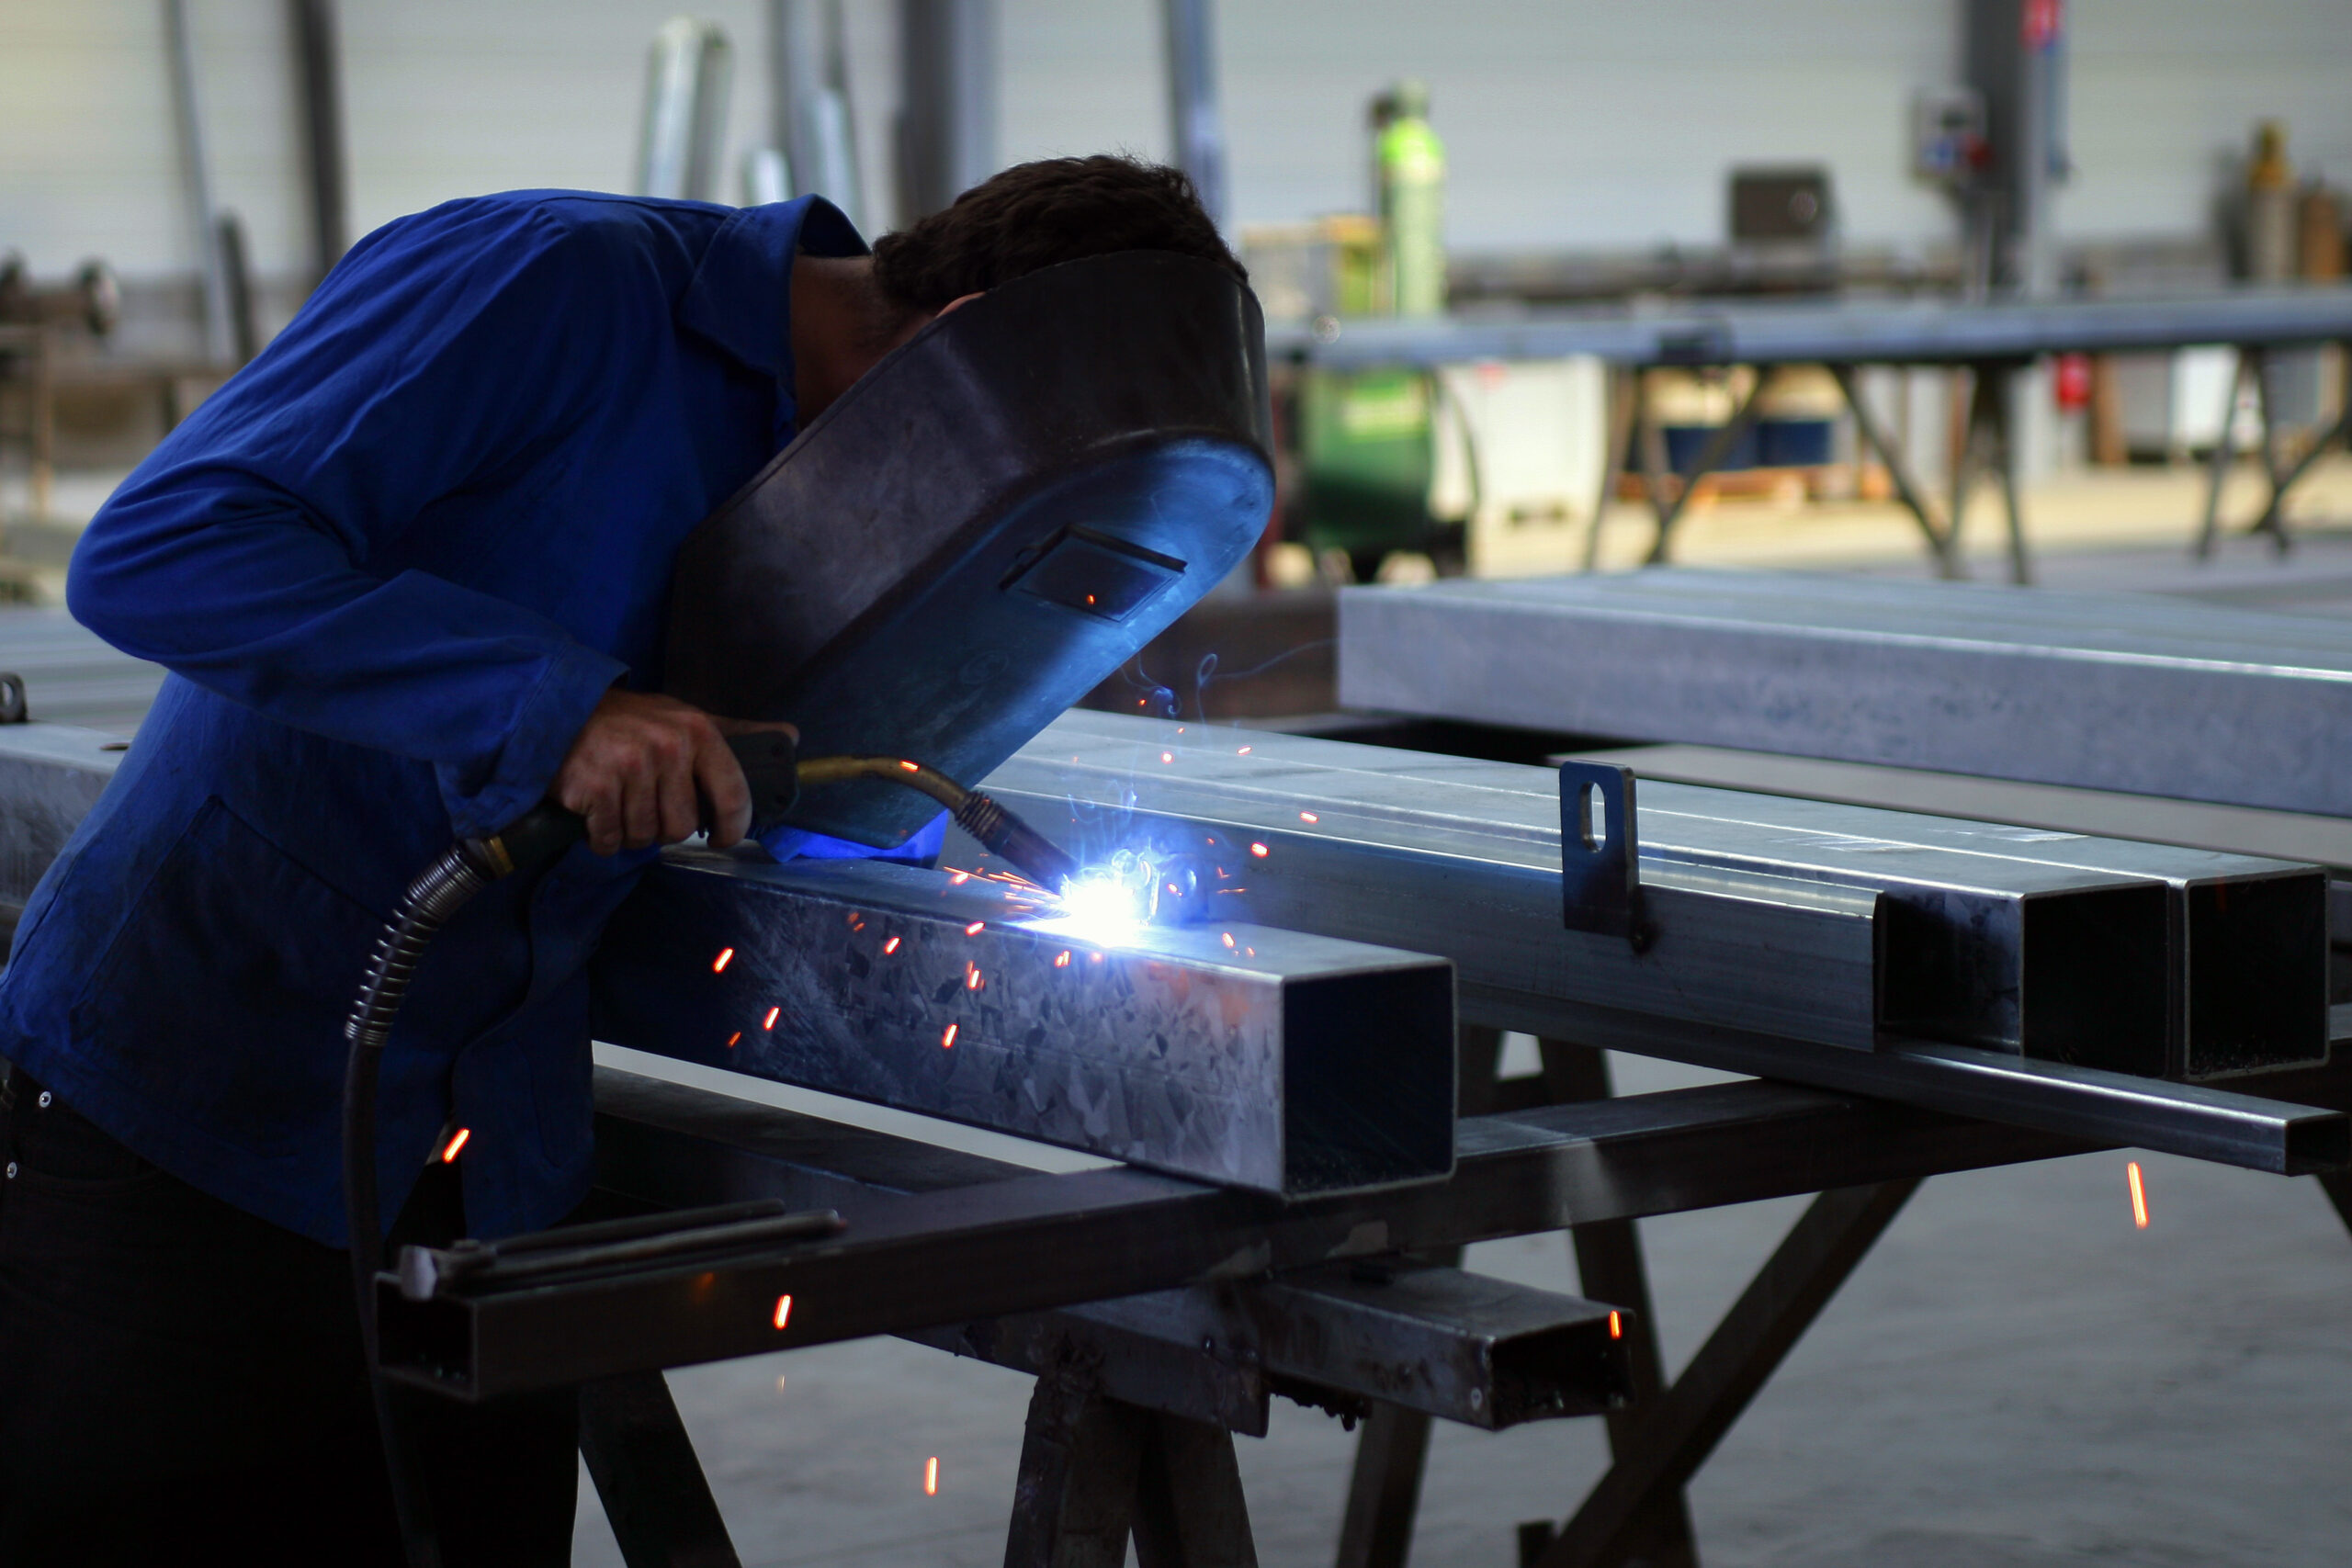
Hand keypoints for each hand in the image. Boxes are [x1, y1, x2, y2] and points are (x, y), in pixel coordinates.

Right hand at [552, 690, 795, 854]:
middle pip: (683, 826)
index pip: (733, 795)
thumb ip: (737, 733)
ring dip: (632, 832)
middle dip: (665, 827)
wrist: (560, 708)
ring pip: (646, 836)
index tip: (723, 837)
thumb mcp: (685, 717)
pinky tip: (597, 813)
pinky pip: (610, 838)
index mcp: (697, 731)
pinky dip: (602, 837)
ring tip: (621, 805)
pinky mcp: (595, 788)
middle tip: (649, 806)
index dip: (734, 827)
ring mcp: (629, 768)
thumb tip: (791, 737)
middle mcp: (668, 748)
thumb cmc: (631, 720)